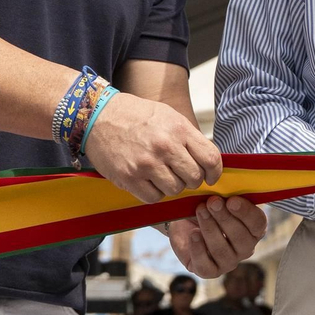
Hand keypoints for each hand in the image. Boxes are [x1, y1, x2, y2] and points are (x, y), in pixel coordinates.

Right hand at [84, 90, 223, 202]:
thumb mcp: (169, 116)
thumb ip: (189, 138)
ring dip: (172, 186)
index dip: (215, 172)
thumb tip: (208, 161)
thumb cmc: (137, 116)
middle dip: (192, 180)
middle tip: (182, 173)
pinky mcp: (129, 178)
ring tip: (162, 174)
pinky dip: (154, 193)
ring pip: (175, 190)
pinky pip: (154, 198)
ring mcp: (146, 164)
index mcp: (179, 129)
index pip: (210, 158)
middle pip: (194, 178)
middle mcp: (165, 147)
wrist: (99, 116)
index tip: (211, 176)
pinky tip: (148, 180)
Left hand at [167, 196, 267, 277]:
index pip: (258, 224)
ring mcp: (228, 262)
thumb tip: (227, 188)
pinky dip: (198, 249)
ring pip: (222, 251)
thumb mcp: (219, 198)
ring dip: (210, 229)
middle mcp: (245, 248)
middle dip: (225, 219)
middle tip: (212, 202)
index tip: (231, 200)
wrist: (185, 223)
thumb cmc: (208, 208)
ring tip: (200, 211)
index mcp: (253, 229)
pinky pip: (206, 266)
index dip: (246, 213)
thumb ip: (227, 195)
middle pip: (241, 238)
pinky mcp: (209, 271)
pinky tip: (193, 234)